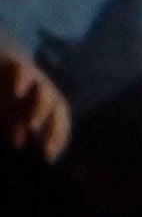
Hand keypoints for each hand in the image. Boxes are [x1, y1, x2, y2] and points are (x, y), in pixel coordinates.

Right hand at [3, 47, 72, 164]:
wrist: (0, 58)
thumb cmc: (8, 90)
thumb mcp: (11, 112)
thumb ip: (16, 126)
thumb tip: (19, 144)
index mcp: (47, 104)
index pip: (60, 124)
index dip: (57, 141)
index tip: (49, 158)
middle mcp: (46, 91)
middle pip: (59, 109)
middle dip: (56, 130)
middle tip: (47, 149)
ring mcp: (35, 78)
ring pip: (46, 92)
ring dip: (42, 109)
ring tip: (33, 126)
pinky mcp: (20, 64)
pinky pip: (26, 72)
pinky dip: (24, 80)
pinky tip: (18, 92)